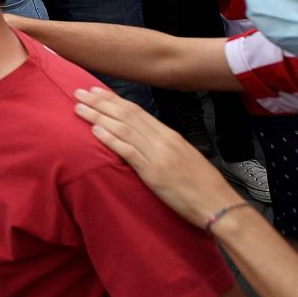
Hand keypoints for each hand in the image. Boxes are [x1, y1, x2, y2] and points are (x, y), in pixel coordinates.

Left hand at [73, 86, 242, 226]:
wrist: (219, 204)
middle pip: (127, 115)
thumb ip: (163, 145)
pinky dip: (110, 139)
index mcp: (170, 136)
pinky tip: (95, 131)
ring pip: (123, 129)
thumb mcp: (183, 157)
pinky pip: (128, 151)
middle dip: (100, 102)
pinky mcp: (154, 173)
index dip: (114, 100)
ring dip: (98, 117)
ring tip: (79, 108)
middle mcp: (163, 140)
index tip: (96, 92)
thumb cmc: (203, 185)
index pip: (137, 111)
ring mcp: (158, 156)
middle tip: (79, 92)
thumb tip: (143, 138)